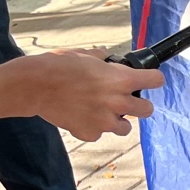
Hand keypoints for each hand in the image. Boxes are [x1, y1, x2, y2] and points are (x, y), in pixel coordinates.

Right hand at [13, 53, 162, 141]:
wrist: (34, 86)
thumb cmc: (58, 66)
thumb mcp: (85, 55)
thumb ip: (102, 59)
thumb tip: (106, 57)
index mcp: (121, 79)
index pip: (155, 80)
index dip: (153, 79)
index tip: (150, 79)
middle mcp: (118, 102)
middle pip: (147, 110)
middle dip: (139, 105)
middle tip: (126, 100)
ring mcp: (105, 121)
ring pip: (125, 128)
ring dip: (117, 121)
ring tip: (101, 111)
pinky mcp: (90, 133)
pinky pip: (99, 133)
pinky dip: (92, 127)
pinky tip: (81, 116)